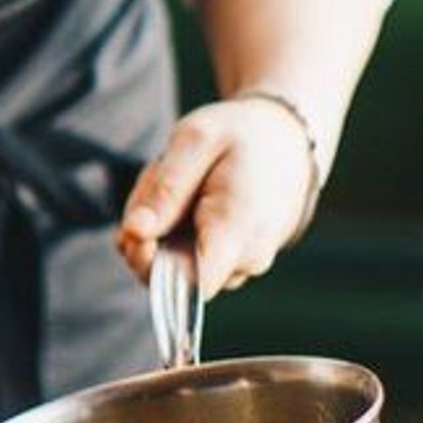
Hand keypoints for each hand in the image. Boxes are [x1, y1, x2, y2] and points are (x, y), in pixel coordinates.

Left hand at [116, 98, 318, 297]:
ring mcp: (241, 266)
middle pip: (170, 274)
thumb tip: (134, 232)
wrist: (288, 141)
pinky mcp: (231, 264)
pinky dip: (174, 230)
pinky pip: (187, 259)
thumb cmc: (243, 137)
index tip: (140, 228)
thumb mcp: (196, 140)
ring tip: (182, 180)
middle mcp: (246, 260)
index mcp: (239, 229)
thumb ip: (165, 189)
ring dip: (161, 227)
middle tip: (161, 177)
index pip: (190, 285)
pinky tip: (188, 196)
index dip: (151, 265)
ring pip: (174, 265)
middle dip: (148, 232)